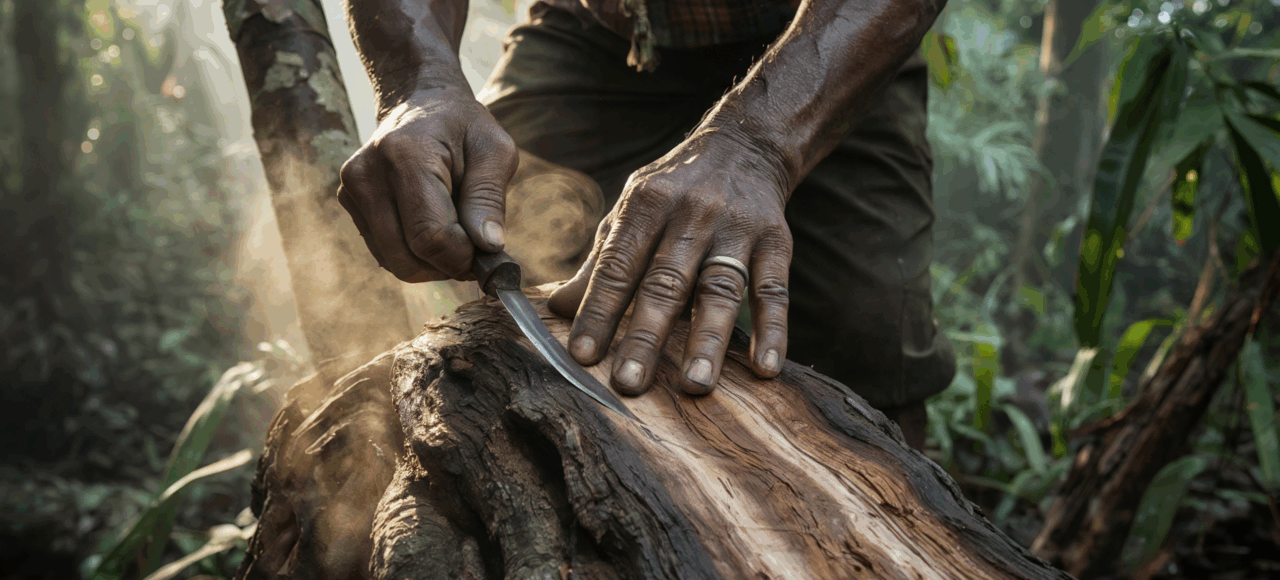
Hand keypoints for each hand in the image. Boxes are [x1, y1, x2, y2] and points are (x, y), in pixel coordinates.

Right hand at [338, 87, 518, 281]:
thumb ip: (489, 198)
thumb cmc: (464, 127)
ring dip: (431, 263)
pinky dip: (414, 253)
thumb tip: (488, 247)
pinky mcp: (349, 202)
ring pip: (395, 262)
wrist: (420, 102)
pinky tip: (431, 227)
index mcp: (406, 156)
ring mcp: (353, 189)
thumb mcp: (495, 151)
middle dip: (447, 264)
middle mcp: (368, 174)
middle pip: (407, 257)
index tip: (485, 249)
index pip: (429, 235)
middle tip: (473, 248)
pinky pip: (385, 253)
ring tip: (454, 233)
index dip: (461, 255)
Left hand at [548, 129, 792, 395]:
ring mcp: (736, 228)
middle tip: (629, 384)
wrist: (745, 147)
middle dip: (645, 336)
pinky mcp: (776, 242)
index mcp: (646, 205)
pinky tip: (766, 367)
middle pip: (665, 283)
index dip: (598, 311)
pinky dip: (773, 330)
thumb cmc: (675, 192)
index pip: (617, 266)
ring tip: (696, 384)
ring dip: (708, 340)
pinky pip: (774, 291)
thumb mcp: (633, 211)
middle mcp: (691, 214)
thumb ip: (601, 260)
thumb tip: (556, 309)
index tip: (582, 356)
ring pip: (720, 289)